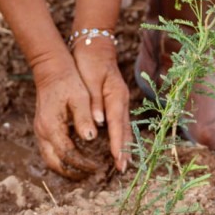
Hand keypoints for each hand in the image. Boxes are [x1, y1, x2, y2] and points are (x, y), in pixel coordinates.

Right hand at [31, 52, 101, 179]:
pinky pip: (50, 152)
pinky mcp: (42, 129)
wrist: (51, 69)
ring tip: (85, 172)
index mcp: (52, 126)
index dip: (84, 164)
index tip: (99, 167)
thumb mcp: (80, 97)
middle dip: (73, 173)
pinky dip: (62, 160)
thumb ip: (84, 118)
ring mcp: (40, 131)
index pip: (68, 154)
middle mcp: (43, 132)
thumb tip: (90, 137)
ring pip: (50, 160)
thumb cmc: (68, 81)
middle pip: (55, 164)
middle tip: (92, 175)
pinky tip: (76, 160)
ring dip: (66, 169)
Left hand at [71, 38, 131, 172]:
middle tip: (124, 169)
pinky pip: (121, 124)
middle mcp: (122, 100)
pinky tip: (119, 147)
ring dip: (125, 146)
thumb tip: (98, 123)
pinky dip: (121, 137)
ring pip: (125, 128)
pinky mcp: (117, 102)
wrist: (95, 46)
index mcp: (115, 96)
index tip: (118, 159)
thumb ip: (94, 102)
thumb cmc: (89, 62)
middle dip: (125, 149)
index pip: (117, 124)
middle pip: (125, 129)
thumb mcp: (89, 80)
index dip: (118, 143)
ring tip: (123, 163)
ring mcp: (121, 101)